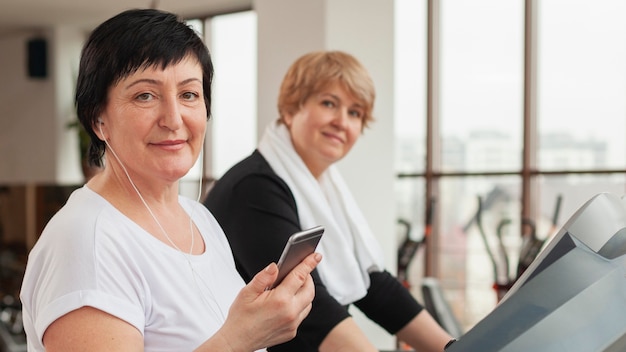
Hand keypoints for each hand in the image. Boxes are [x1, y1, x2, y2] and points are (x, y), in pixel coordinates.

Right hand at [200, 252, 320, 350]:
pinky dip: (300, 305)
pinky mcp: (292, 332)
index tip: (316, 255)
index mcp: (280, 300)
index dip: (309, 263)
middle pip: (309, 290)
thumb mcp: (247, 292)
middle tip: (300, 270)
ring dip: (305, 291)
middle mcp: (290, 313)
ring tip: (294, 284)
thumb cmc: (240, 317)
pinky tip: (289, 301)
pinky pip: (302, 314)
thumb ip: (263, 277)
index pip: (300, 276)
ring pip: (308, 303)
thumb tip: (276, 266)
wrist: (237, 342)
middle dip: (308, 277)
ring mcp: (292, 324)